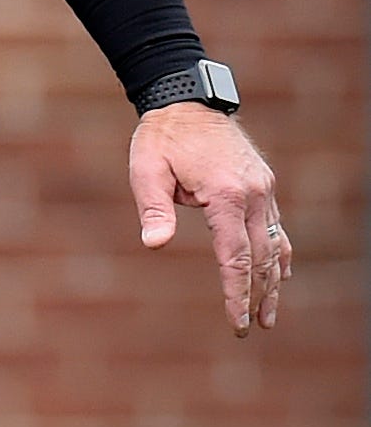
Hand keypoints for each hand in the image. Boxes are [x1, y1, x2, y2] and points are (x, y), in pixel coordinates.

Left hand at [130, 101, 290, 335]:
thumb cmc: (161, 137)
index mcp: (225, 195)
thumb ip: (154, 209)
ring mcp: (263, 189)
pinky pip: (276, 227)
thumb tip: (153, 245)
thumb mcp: (146, 170)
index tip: (238, 322)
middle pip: (261, 257)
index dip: (237, 292)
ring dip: (274, 281)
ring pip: (275, 245)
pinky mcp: (264, 185)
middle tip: (252, 326)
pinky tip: (279, 275)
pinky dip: (279, 254)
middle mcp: (253, 194)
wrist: (187, 99)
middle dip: (257, 295)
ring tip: (269, 314)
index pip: (235, 257)